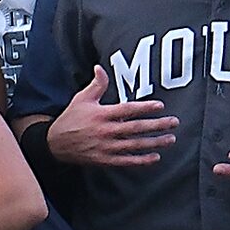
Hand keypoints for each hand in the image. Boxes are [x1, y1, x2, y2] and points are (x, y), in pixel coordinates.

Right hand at [45, 67, 176, 168]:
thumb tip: (100, 67)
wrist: (54, 144)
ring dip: (154, 143)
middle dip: (157, 125)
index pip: (127, 110)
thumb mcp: (81, 98)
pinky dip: (141, 160)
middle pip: (136, 128)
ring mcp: (105, 147)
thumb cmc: (71, 118)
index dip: (144, 108)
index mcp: (101, 114)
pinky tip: (155, 157)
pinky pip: (126, 161)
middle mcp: (105, 131)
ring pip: (134, 145)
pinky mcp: (104, 159)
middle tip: (174, 122)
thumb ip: (96, 84)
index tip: (160, 106)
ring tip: (170, 139)